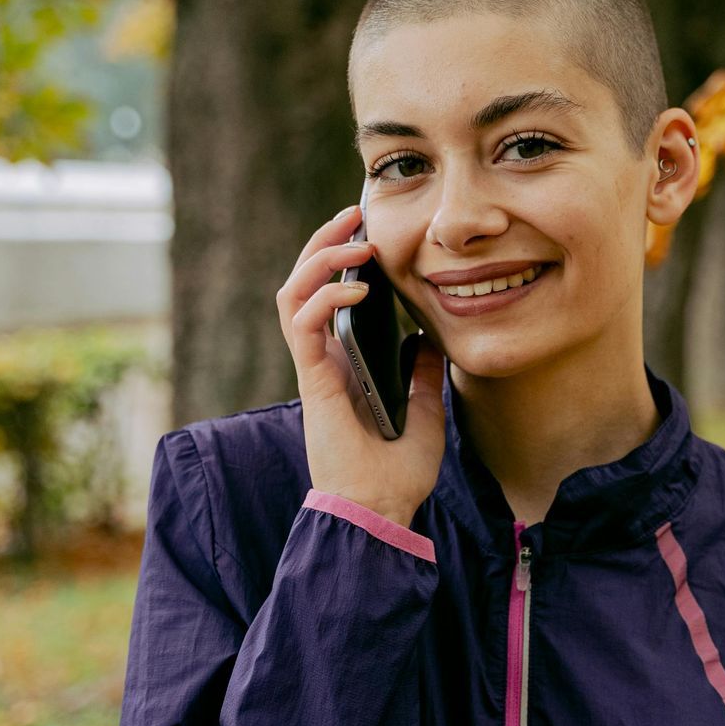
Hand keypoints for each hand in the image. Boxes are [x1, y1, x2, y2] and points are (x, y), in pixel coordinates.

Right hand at [276, 203, 446, 527]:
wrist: (379, 511)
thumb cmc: (397, 474)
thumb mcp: (427, 413)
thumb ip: (423, 375)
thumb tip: (430, 339)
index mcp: (345, 364)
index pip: (332, 297)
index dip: (344, 261)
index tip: (373, 234)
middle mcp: (324, 359)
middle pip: (306, 283)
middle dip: (326, 242)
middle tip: (355, 214)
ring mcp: (313, 366)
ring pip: (294, 292)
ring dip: (320, 258)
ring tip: (354, 241)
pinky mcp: (310, 378)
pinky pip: (303, 322)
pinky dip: (325, 295)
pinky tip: (357, 288)